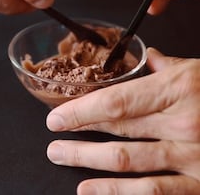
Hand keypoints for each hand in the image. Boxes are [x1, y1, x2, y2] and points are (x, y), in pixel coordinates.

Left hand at [46, 48, 199, 194]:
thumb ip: (168, 67)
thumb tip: (148, 56)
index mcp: (177, 91)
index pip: (116, 102)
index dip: (80, 111)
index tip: (56, 117)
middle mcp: (182, 124)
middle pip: (116, 128)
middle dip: (77, 131)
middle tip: (53, 136)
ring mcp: (190, 157)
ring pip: (126, 160)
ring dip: (86, 158)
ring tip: (60, 155)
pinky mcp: (199, 184)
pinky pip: (153, 191)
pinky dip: (117, 192)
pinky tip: (90, 190)